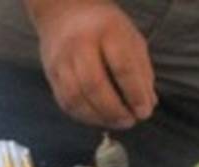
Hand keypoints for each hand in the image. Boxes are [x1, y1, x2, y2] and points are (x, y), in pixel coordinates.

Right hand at [31, 0, 156, 128]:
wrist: (64, 11)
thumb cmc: (104, 26)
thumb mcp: (130, 37)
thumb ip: (141, 69)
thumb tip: (148, 104)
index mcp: (107, 31)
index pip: (122, 67)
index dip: (135, 93)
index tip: (144, 112)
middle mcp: (80, 45)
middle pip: (95, 85)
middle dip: (114, 110)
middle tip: (129, 122)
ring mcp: (62, 60)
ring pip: (76, 98)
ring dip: (98, 118)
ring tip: (115, 123)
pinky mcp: (51, 74)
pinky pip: (65, 102)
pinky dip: (83, 116)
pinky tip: (98, 119)